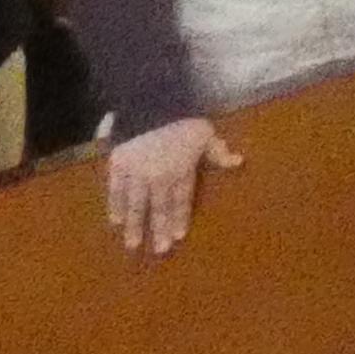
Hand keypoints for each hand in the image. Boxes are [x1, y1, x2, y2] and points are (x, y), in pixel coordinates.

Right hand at [104, 116, 237, 255]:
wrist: (151, 101)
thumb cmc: (183, 116)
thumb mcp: (206, 131)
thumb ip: (219, 151)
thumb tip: (239, 162)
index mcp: (180, 170)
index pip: (180, 200)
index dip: (179, 219)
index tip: (178, 238)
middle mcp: (157, 176)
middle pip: (158, 208)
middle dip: (159, 230)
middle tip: (158, 251)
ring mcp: (135, 172)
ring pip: (135, 204)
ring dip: (134, 225)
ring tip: (133, 244)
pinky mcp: (117, 164)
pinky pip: (115, 190)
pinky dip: (115, 206)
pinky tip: (116, 220)